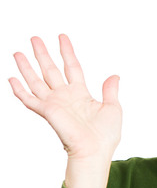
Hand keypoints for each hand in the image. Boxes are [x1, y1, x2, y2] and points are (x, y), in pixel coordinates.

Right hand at [8, 35, 121, 159]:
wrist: (96, 150)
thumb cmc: (106, 135)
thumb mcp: (113, 108)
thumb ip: (110, 91)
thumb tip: (115, 76)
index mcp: (81, 94)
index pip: (72, 67)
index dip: (67, 52)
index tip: (62, 37)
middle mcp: (65, 97)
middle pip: (51, 70)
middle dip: (42, 54)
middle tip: (34, 38)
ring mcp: (55, 104)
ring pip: (36, 81)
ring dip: (26, 67)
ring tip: (18, 52)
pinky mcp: (47, 112)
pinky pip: (29, 99)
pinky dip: (19, 90)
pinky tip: (11, 78)